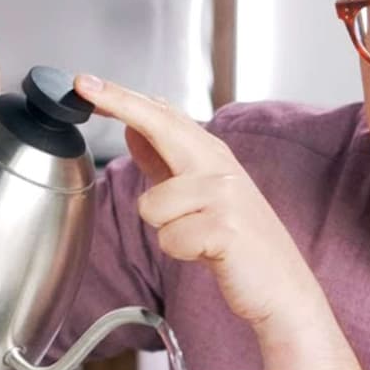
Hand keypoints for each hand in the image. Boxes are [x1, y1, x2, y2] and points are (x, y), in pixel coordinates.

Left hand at [74, 74, 320, 327]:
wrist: (284, 285)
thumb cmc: (240, 244)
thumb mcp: (202, 197)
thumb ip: (165, 164)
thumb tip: (134, 131)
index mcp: (212, 157)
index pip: (164, 118)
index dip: (123, 99)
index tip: (85, 83)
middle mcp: (220, 167)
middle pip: (162, 126)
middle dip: (121, 104)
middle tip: (85, 85)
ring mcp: (225, 195)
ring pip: (151, 205)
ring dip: (166, 230)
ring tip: (199, 238)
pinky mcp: (225, 228)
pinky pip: (169, 239)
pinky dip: (182, 253)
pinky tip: (210, 253)